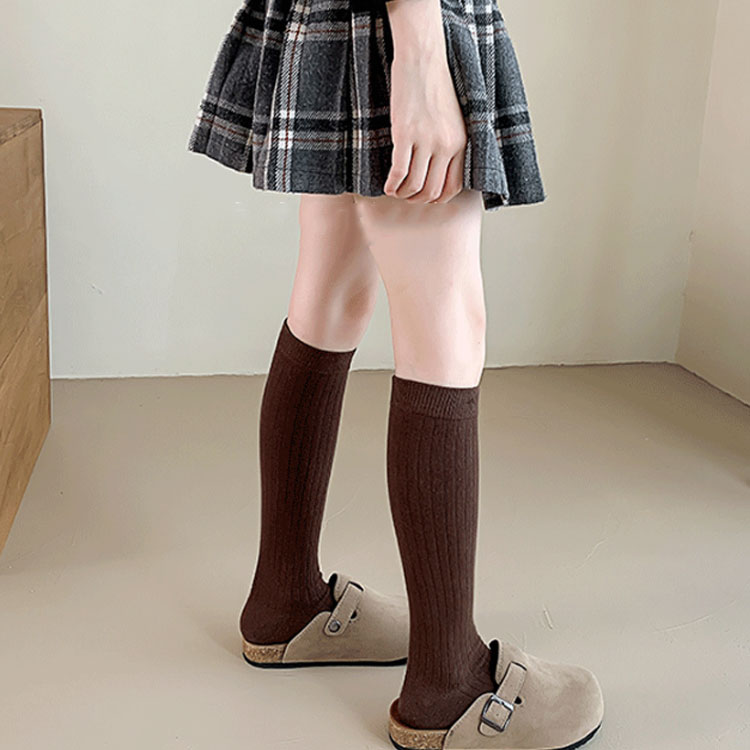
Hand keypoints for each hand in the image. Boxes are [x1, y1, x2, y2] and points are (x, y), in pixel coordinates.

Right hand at [383, 0, 467, 203]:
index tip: (424, 197)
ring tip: (394, 190)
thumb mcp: (454, 120)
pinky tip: (386, 186)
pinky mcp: (405, 134)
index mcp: (460, 143)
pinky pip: (399, 172)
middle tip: (406, 195)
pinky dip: (391, 185)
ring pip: (414, 185)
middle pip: (432, 190)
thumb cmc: (435, 86)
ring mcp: (425, 140)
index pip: (453, 187)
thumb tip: (438, 171)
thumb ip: (450, 145)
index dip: (437, 198)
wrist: (423, 58)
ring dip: (402, 194)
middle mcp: (446, 145)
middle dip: (417, 199)